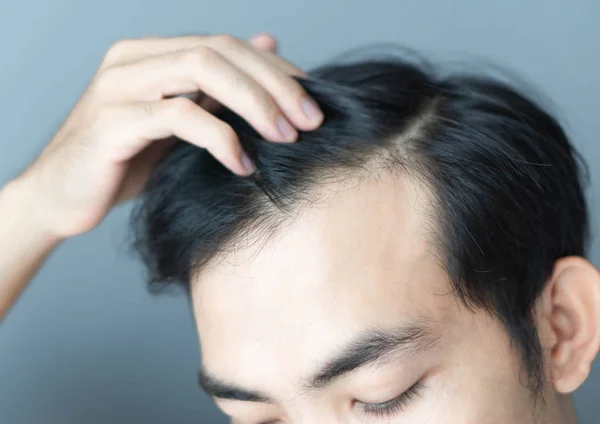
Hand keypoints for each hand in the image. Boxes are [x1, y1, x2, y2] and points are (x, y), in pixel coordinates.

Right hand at [15, 33, 322, 239]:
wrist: (62, 198)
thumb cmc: (126, 163)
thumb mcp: (181, 124)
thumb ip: (219, 89)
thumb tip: (270, 47)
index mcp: (153, 54)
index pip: (228, 45)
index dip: (275, 70)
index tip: (313, 102)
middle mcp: (135, 59)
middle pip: (220, 50)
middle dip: (274, 84)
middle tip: (311, 120)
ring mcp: (119, 85)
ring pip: (201, 69)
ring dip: (254, 103)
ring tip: (286, 137)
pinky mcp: (111, 122)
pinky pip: (177, 116)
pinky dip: (219, 137)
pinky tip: (242, 164)